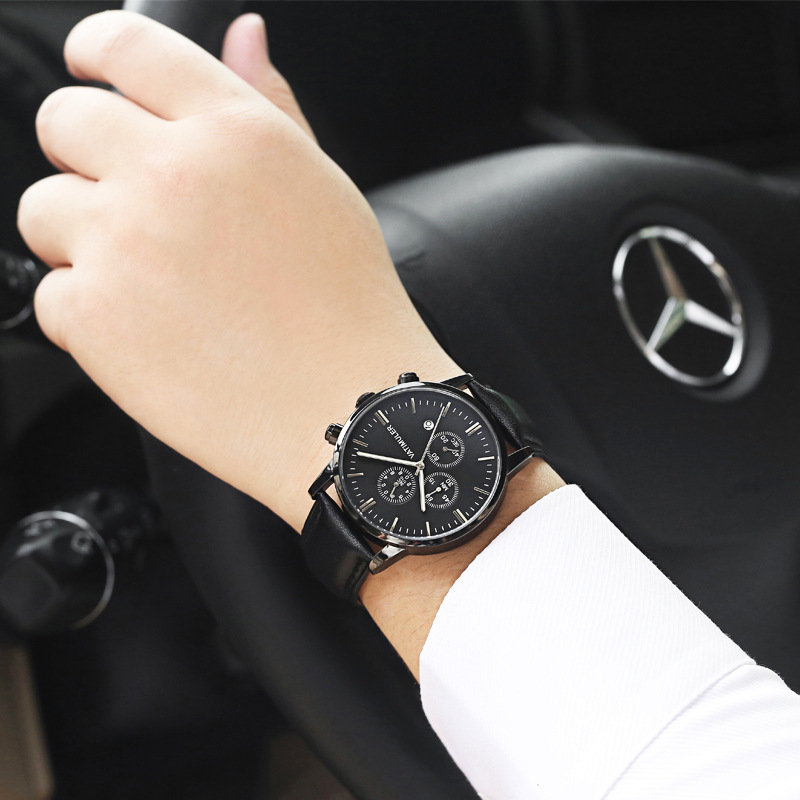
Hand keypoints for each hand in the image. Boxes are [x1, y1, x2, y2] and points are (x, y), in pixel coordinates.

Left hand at [17, 10, 460, 530]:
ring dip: (81, 242)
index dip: (95, 54)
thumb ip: (269, 105)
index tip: (89, 73)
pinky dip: (90, 317)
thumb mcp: (322, 189)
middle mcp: (172, 173)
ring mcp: (125, 243)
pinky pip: (52, 295)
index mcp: (236, 131)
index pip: (126, 46)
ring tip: (151, 287)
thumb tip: (243, 33)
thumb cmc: (349, 308)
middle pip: (62, 122)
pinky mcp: (94, 317)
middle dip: (84, 160)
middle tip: (131, 209)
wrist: (349, 411)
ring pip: (42, 210)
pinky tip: (154, 337)